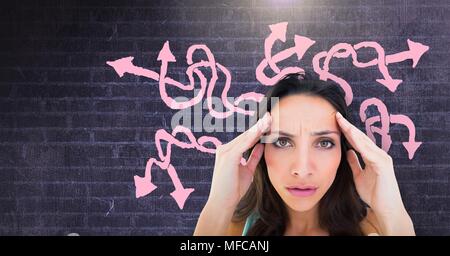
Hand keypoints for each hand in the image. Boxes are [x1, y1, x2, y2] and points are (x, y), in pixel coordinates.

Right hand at [207, 112, 271, 208]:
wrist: (223, 203)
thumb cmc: (234, 189)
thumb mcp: (247, 171)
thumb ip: (253, 158)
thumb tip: (261, 145)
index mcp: (229, 152)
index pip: (246, 138)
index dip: (258, 130)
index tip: (269, 122)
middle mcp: (225, 149)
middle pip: (246, 135)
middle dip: (259, 126)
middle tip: (270, 115)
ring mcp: (225, 152)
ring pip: (245, 137)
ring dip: (257, 128)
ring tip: (268, 119)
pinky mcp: (228, 157)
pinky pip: (243, 144)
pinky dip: (252, 137)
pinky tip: (261, 130)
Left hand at [336, 112, 412, 233]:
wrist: (386, 209)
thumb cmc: (374, 194)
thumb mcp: (359, 176)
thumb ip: (354, 163)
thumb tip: (348, 151)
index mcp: (373, 157)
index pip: (358, 141)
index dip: (347, 131)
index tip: (336, 122)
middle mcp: (379, 155)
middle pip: (361, 137)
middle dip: (348, 127)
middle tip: (337, 116)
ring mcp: (382, 159)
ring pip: (365, 142)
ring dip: (353, 132)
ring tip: (342, 122)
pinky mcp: (383, 166)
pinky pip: (369, 153)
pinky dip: (360, 144)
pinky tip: (352, 137)